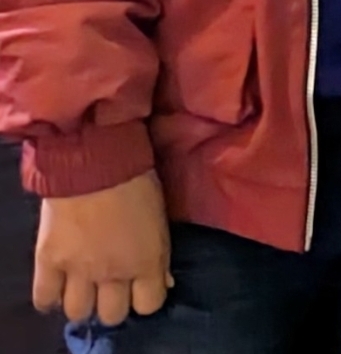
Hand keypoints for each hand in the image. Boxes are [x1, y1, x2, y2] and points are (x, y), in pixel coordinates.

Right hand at [33, 171, 170, 325]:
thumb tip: (162, 280)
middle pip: (112, 315)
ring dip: (82, 301)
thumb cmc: (138, 180)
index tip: (142, 287)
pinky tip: (58, 285)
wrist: (96, 159)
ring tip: (84, 286)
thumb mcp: (160, 217)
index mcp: (146, 261)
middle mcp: (113, 274)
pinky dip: (50, 296)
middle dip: (114, 302)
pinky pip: (44, 298)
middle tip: (112, 285)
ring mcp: (78, 270)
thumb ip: (158, 254)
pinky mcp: (48, 261)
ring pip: (78, 312)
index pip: (149, 305)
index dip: (146, 297)